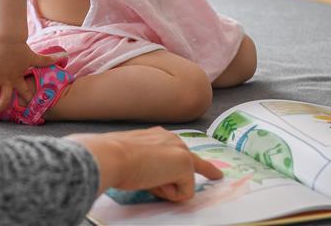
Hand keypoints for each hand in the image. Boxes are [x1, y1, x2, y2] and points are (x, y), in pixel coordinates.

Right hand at [0, 41, 66, 112]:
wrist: (10, 38)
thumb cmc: (21, 49)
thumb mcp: (35, 57)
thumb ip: (48, 60)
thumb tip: (65, 56)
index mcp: (17, 79)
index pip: (24, 93)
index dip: (26, 100)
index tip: (27, 108)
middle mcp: (7, 80)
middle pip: (4, 99)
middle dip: (1, 106)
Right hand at [68, 127, 222, 201]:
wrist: (113, 156)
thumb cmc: (113, 157)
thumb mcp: (132, 158)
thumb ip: (146, 163)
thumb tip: (143, 176)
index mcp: (158, 135)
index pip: (180, 151)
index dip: (202, 166)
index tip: (217, 174)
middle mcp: (173, 139)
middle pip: (190, 166)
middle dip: (181, 179)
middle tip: (185, 179)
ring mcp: (181, 150)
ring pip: (183, 181)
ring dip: (165, 187)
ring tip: (145, 178)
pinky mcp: (186, 164)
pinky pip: (184, 193)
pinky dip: (168, 194)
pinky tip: (152, 182)